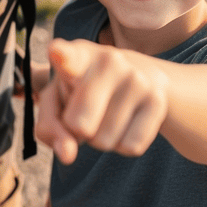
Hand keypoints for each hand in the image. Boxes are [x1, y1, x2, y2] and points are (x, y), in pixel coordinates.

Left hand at [35, 38, 167, 164]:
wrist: (140, 75)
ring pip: (104, 141)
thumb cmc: (84, 90)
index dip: (61, 56)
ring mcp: (136, 78)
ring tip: (107, 111)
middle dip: (78, 130)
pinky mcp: (157, 100)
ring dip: (100, 137)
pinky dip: (122, 144)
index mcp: (76, 55)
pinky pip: (130, 146)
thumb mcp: (57, 102)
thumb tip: (68, 154)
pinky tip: (126, 120)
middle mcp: (108, 61)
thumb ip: (49, 128)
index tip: (56, 52)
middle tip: (86, 110)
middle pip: (79, 125)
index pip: (68, 56)